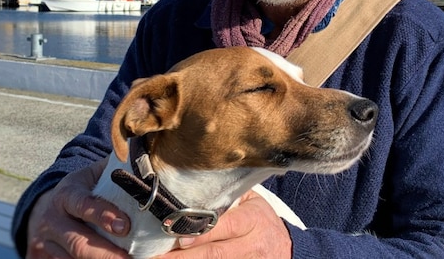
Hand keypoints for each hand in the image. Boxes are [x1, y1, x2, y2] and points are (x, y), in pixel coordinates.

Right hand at [26, 157, 130, 257]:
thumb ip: (117, 169)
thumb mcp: (95, 174)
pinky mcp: (49, 258)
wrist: (51, 206)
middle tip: (131, 258)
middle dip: (107, 254)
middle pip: (78, 243)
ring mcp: (49, 243)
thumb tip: (145, 160)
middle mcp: (53, 220)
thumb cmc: (84, 189)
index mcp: (67, 194)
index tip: (125, 226)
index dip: (102, 215)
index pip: (83, 204)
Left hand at [159, 189, 291, 258]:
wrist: (287, 248)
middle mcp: (251, 245)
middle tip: (156, 257)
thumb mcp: (251, 202)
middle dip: (183, 258)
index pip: (225, 225)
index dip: (200, 233)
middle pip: (214, 254)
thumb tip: (190, 190)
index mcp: (253, 219)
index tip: (177, 236)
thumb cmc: (260, 219)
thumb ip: (226, 198)